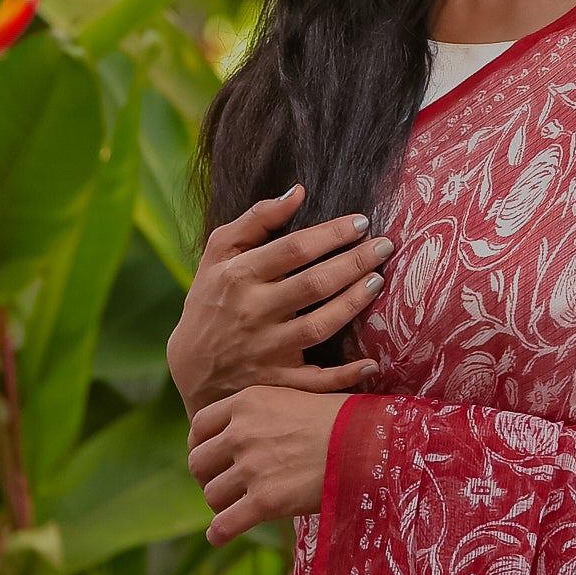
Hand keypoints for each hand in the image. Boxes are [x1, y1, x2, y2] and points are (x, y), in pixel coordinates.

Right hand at [166, 188, 387, 418]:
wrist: (190, 368)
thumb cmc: (211, 300)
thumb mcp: (219, 254)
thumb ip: (256, 219)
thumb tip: (297, 192)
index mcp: (239, 276)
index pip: (294, 248)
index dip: (332, 233)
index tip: (361, 222)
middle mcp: (253, 312)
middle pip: (314, 284)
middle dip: (355, 262)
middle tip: (385, 245)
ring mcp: (265, 350)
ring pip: (320, 326)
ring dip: (354, 303)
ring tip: (378, 280)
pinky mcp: (276, 382)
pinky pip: (314, 382)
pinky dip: (343, 376)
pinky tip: (372, 362)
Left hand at [186, 384, 347, 541]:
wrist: (369, 442)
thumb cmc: (342, 419)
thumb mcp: (295, 397)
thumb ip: (263, 413)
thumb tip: (249, 432)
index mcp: (246, 402)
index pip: (200, 426)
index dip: (202, 445)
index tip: (213, 458)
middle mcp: (241, 433)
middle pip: (199, 462)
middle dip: (209, 476)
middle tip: (226, 485)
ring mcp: (251, 468)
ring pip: (211, 495)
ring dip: (221, 505)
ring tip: (237, 508)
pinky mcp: (264, 501)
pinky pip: (224, 525)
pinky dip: (220, 533)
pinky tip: (221, 536)